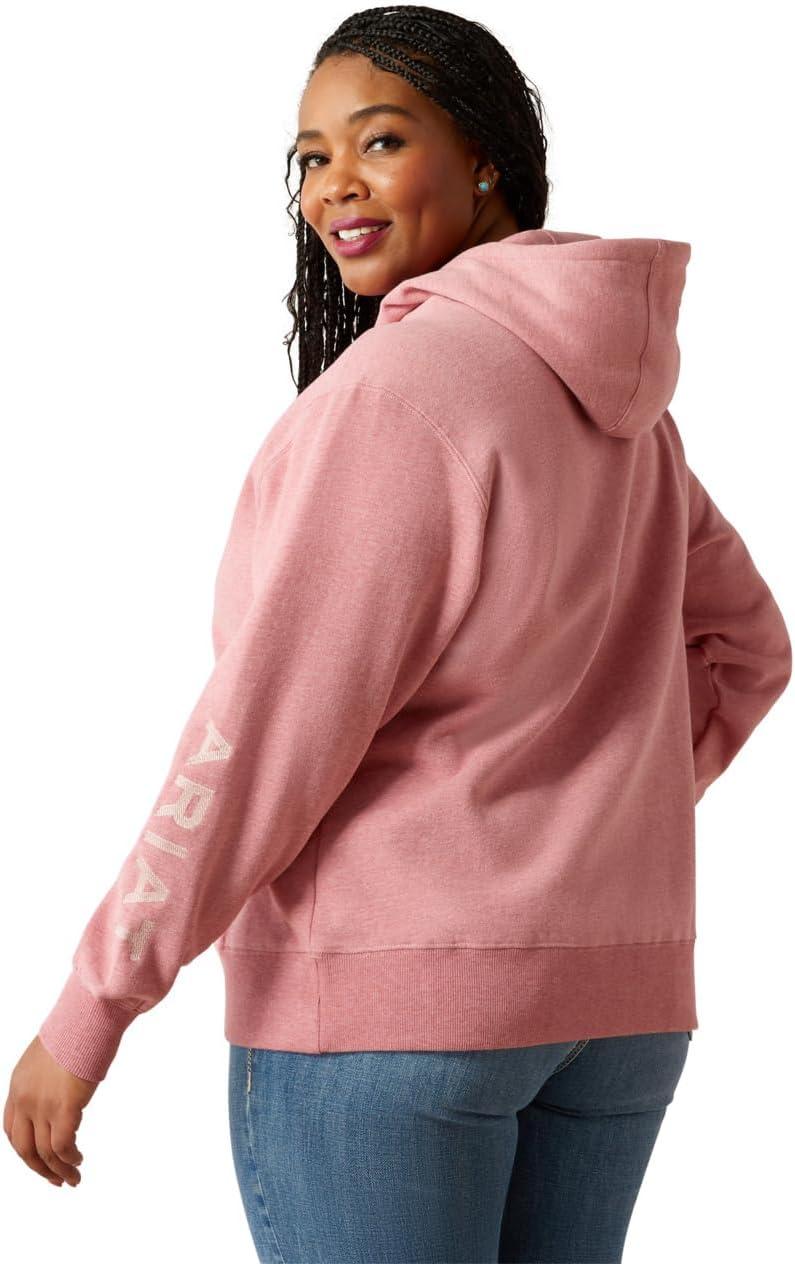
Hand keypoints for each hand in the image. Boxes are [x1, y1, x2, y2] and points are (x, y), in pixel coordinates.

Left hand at [3, 1036, 97, 1186]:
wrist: (87, 1016)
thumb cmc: (77, 1029)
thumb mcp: (48, 1056)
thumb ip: (45, 1080)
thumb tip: (59, 1094)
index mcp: (17, 1085)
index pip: (12, 1129)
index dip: (25, 1150)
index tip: (40, 1160)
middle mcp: (25, 1098)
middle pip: (24, 1148)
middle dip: (40, 1169)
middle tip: (56, 1179)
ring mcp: (43, 1104)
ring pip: (44, 1152)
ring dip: (59, 1170)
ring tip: (73, 1178)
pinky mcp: (64, 1107)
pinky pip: (62, 1146)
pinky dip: (69, 1159)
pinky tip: (78, 1161)